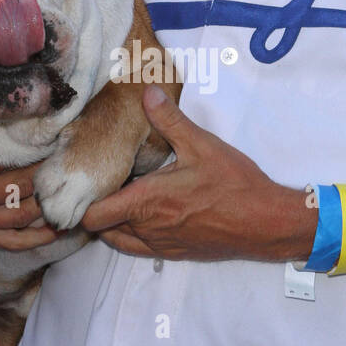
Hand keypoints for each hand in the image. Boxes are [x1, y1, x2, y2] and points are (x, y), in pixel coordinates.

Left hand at [80, 86, 312, 261]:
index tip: (82, 182)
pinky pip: (138, 248)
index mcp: (146, 202)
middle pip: (100, 228)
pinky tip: (143, 214)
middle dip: (95, 207)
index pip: (92, 216)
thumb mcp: (201, 144)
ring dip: (113, 221)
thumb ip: (170, 119)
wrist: (265, 222)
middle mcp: (147, 229)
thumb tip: (148, 92)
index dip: (80, 202)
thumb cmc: (234, 184)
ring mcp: (160, 245)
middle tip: (100, 183)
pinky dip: (131, 234)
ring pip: (118, 238)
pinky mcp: (174, 253)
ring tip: (120, 195)